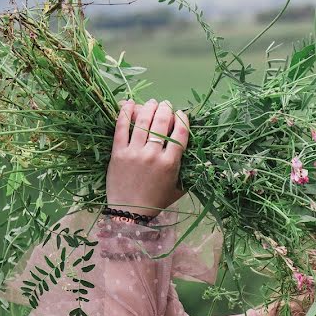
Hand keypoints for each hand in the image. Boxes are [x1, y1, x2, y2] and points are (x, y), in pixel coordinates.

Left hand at [106, 99, 189, 217]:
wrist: (130, 213)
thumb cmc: (156, 202)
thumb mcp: (178, 188)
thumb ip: (187, 172)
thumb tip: (197, 157)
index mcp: (170, 163)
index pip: (180, 133)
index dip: (182, 119)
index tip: (182, 114)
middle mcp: (153, 155)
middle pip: (161, 123)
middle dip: (166, 109)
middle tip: (166, 104)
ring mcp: (134, 152)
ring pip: (143, 122)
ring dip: (149, 108)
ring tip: (152, 103)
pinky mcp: (118, 152)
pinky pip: (121, 128)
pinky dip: (125, 113)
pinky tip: (129, 103)